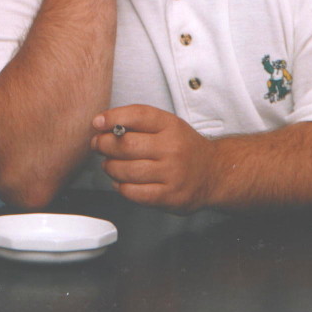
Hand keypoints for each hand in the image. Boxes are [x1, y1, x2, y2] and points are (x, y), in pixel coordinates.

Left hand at [91, 105, 217, 211]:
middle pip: (126, 144)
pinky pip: (134, 192)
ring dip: (109, 167)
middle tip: (98, 145)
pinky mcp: (169, 196)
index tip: (98, 122)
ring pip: (126, 170)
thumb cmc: (184, 148)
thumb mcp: (169, 126)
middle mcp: (172, 148)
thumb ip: (140, 122)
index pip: (138, 115)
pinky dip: (120, 186)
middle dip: (104, 144)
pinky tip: (121, 181)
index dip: (113, 117)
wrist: (213, 172)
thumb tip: (103, 124)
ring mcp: (171, 173)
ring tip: (109, 164)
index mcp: (171, 126)